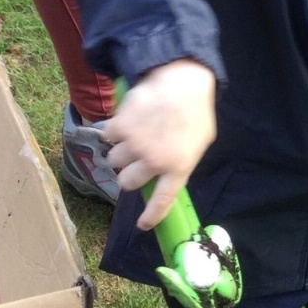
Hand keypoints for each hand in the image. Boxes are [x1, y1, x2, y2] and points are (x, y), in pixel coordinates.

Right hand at [104, 59, 216, 228]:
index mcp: (179, 168)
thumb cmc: (194, 112)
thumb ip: (182, 162)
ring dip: (120, 153)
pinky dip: (114, 131)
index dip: (151, 216)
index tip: (142, 225)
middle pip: (128, 183)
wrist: (180, 82)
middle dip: (128, 175)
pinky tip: (127, 121)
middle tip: (134, 163)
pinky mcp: (120, 128)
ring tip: (133, 137)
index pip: (162, 201)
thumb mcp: (199, 143)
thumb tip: (167, 178)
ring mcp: (136, 145)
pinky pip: (107, 138)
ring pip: (114, 161)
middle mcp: (155, 161)